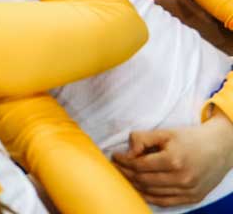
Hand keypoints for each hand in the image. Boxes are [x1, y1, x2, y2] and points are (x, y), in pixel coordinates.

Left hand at [112, 113, 232, 206]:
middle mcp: (182, 178)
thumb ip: (142, 138)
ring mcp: (188, 191)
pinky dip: (149, 197)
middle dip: (126, 173)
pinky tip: (139, 189)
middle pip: (143, 180)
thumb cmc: (190, 138)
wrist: (220, 148)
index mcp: (174, 160)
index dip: (123, 161)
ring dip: (135, 185)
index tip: (115, 156)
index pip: (139, 165)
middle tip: (116, 166)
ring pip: (152, 192)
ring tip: (125, 175)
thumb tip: (128, 151)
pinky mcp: (193, 198)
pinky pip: (165, 202)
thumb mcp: (165, 132)